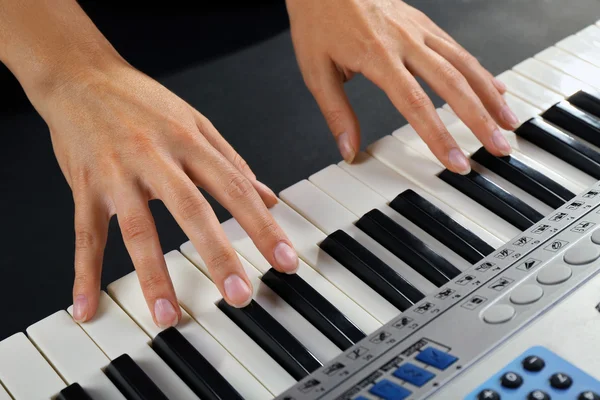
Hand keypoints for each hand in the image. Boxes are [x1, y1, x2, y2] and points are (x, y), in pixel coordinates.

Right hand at [40, 53, 298, 327]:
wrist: (80, 76)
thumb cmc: (142, 100)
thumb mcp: (196, 121)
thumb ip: (232, 161)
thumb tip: (268, 196)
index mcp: (190, 141)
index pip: (235, 188)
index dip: (262, 226)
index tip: (284, 259)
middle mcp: (156, 157)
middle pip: (191, 210)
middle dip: (218, 254)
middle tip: (240, 295)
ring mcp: (118, 174)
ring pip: (138, 229)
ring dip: (153, 276)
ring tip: (168, 316)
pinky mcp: (85, 186)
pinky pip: (85, 235)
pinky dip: (85, 273)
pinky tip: (87, 305)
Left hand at [286, 0, 517, 172]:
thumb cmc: (317, 19)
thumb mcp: (316, 70)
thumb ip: (336, 112)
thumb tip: (349, 150)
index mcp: (378, 56)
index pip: (416, 104)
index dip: (439, 136)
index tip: (456, 161)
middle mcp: (405, 41)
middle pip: (453, 84)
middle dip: (480, 120)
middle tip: (499, 147)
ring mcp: (418, 28)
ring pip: (464, 64)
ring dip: (490, 96)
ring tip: (508, 122)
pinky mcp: (423, 21)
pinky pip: (458, 48)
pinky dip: (480, 70)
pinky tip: (494, 87)